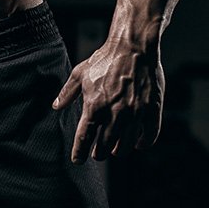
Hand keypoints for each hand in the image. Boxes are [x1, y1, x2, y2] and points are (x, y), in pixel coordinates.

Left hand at [52, 40, 163, 163]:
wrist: (133, 47)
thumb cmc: (104, 59)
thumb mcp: (80, 74)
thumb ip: (67, 93)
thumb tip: (56, 107)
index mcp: (94, 106)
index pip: (84, 138)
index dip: (80, 152)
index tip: (77, 160)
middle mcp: (115, 113)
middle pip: (105, 146)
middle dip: (100, 153)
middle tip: (98, 154)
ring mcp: (135, 113)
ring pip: (126, 144)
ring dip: (119, 150)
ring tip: (116, 151)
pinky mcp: (152, 109)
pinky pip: (149, 135)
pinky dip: (142, 143)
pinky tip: (137, 144)